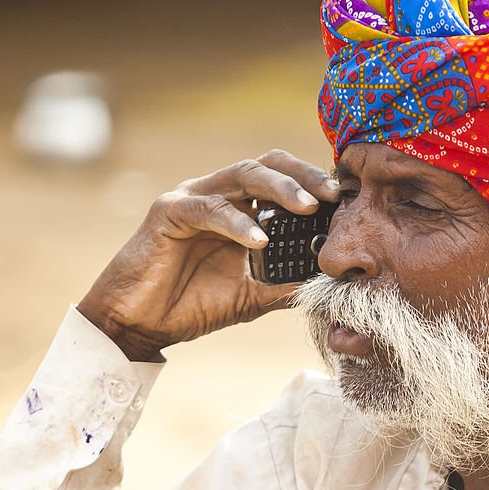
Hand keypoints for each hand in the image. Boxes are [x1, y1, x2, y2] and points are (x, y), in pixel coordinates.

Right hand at [77, 150, 338, 360]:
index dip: (315, 185)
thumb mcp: (254, 295)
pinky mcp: (168, 211)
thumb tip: (331, 279)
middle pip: (268, 164)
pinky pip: (209, 207)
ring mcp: (192, 197)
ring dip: (280, 188)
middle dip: (304, 175)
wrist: (141, 325)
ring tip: (307, 207)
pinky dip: (237, 223)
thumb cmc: (193, 306)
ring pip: (243, 174)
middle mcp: (218, 195)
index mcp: (239, 209)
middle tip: (333, 195)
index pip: (283, 181)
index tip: (347, 202)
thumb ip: (288, 282)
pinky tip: (260, 241)